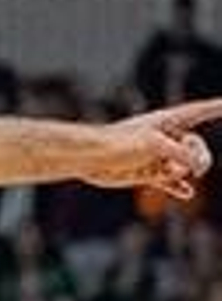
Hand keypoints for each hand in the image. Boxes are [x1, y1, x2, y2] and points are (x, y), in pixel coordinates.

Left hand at [82, 99, 221, 199]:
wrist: (90, 158)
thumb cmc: (120, 143)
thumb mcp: (156, 145)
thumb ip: (182, 154)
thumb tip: (198, 167)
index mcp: (168, 120)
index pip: (200, 111)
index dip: (216, 107)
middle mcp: (165, 137)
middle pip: (196, 146)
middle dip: (200, 157)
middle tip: (196, 168)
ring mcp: (157, 156)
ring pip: (185, 166)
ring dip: (181, 172)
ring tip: (170, 174)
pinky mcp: (147, 172)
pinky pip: (170, 182)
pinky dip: (177, 187)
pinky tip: (186, 193)